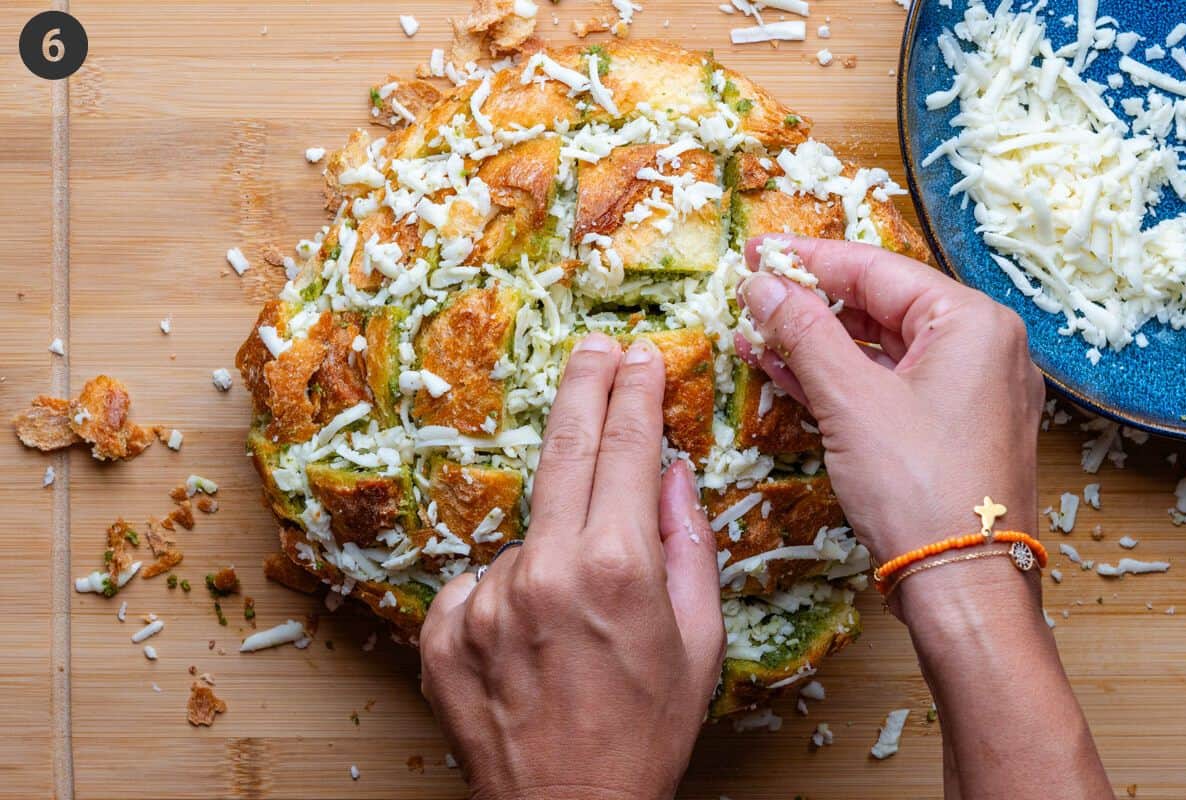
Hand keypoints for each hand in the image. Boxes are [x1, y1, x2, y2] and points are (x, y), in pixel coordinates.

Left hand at [419, 333, 724, 799]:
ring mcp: (485, 597)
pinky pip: (485, 581)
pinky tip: (531, 647)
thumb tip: (671, 475)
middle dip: (582, 387)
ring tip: (576, 624)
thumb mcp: (699, 643)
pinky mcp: (443, 628)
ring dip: (556, 550)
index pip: (626, 448)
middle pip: (564, 448)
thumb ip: (688, 546)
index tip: (638, 357)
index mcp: (618, 569)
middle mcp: (544, 570)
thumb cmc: (645, 735)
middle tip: (594, 348)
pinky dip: (511, 596)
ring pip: (528, 533)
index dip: (633, 392)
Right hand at [736, 235, 1043, 569]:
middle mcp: (981, 347)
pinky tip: (785, 372)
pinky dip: (839, 380)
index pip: (877, 268)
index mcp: (972, 322)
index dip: (809, 258)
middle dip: (808, 304)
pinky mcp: (950, 429)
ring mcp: (968, 391)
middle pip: (879, 306)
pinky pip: (888, 386)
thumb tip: (763, 284)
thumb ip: (804, 331)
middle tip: (750, 296)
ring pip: (879, 349)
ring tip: (753, 335)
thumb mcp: (851, 399)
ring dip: (815, 344)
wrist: (963, 586)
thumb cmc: (918, 486)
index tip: (757, 250)